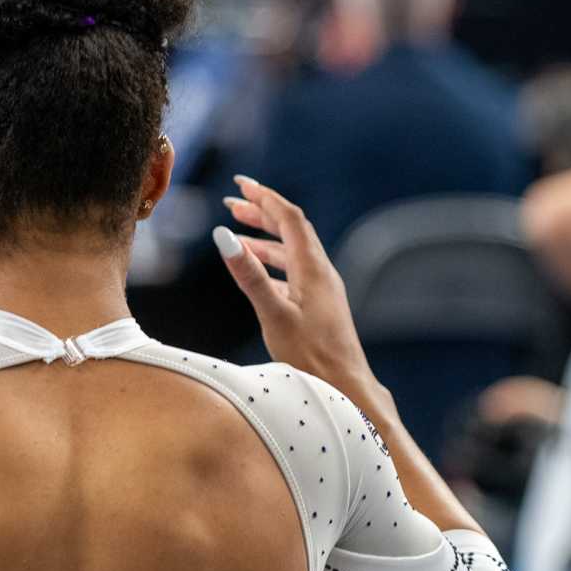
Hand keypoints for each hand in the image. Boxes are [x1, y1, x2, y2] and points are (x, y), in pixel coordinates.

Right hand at [214, 175, 371, 387]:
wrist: (346, 387)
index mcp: (312, 268)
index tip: (241, 184)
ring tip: (239, 230)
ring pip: (293, 249)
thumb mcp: (273, 314)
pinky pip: (294, 269)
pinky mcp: (320, 304)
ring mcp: (322, 288)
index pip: (289, 218)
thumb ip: (249, 275)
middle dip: (262, 211)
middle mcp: (320, 272)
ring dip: (266, 236)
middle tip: (233, 202)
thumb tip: (224, 236)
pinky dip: (273, 260)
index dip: (265, 197)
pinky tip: (260, 268)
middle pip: (291, 229)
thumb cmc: (312, 357)